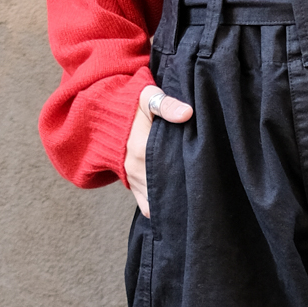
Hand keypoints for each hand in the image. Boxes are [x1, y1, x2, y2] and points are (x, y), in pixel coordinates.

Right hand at [125, 84, 193, 216]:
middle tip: (201, 190)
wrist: (105, 114)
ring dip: (172, 201)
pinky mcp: (132, 186)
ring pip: (156, 202)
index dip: (188, 177)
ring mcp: (133, 180)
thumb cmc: (130, 105)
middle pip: (165, 191)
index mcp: (141, 149)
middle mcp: (136, 169)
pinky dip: (159, 208)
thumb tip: (187, 113)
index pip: (169, 172)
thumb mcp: (147, 98)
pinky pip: (146, 207)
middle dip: (183, 193)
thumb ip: (166, 105)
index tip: (203, 176)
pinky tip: (174, 203)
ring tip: (191, 198)